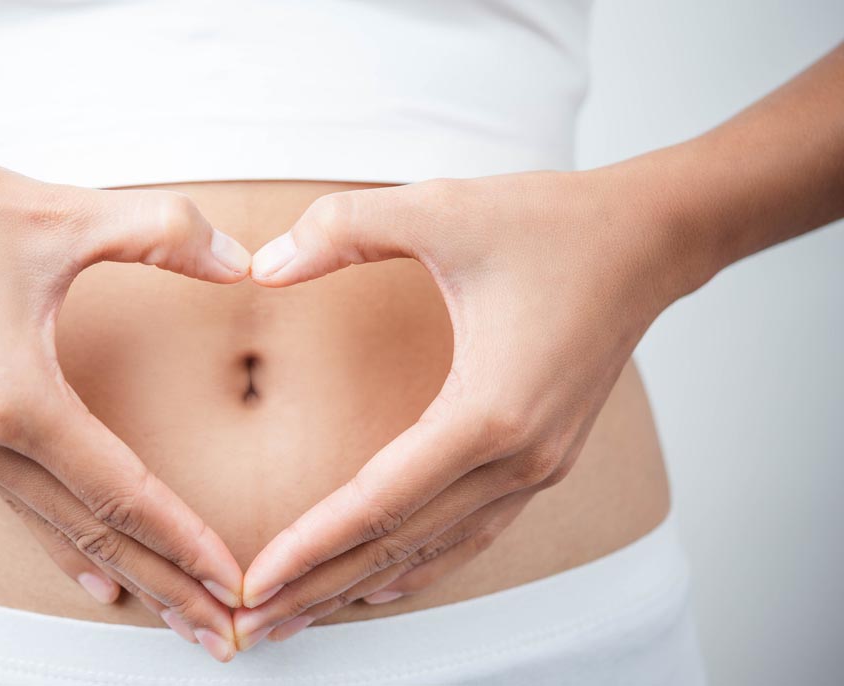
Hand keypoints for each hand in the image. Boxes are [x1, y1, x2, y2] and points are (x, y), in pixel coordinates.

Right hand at [0, 138, 251, 660]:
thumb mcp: (63, 211)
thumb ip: (164, 235)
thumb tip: (243, 261)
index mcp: (15, 399)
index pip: (121, 493)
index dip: (185, 541)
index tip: (236, 583)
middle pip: (95, 534)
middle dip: (166, 588)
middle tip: (225, 636)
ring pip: (60, 531)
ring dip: (126, 574)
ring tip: (176, 618)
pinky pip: (23, 508)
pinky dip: (68, 547)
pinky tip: (96, 577)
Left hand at [233, 168, 674, 647]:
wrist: (651, 238)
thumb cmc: (554, 224)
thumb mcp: (441, 208)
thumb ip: (343, 230)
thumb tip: (261, 266)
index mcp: (489, 411)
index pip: (379, 503)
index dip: (310, 546)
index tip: (253, 583)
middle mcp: (518, 459)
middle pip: (401, 546)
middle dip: (321, 588)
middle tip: (254, 624)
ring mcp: (538, 468)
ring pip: (435, 551)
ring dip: (362, 585)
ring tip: (300, 615)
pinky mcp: (543, 460)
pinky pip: (470, 533)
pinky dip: (420, 564)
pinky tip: (381, 581)